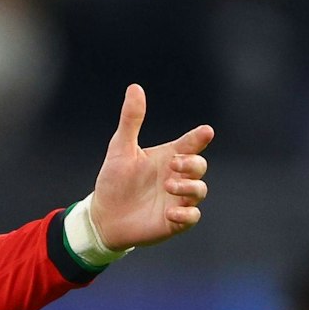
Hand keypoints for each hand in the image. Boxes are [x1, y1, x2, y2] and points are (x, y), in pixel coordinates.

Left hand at [88, 84, 213, 249]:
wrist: (102, 216)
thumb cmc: (113, 181)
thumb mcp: (120, 149)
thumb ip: (131, 120)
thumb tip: (134, 87)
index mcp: (168, 157)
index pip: (191, 144)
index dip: (199, 137)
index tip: (205, 131)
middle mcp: (177, 177)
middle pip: (199, 166)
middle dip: (192, 164)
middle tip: (174, 164)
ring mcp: (178, 199)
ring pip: (199, 191)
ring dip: (189, 188)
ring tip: (168, 186)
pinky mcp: (174, 221)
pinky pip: (191, 217)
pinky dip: (186, 214)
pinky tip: (170, 213)